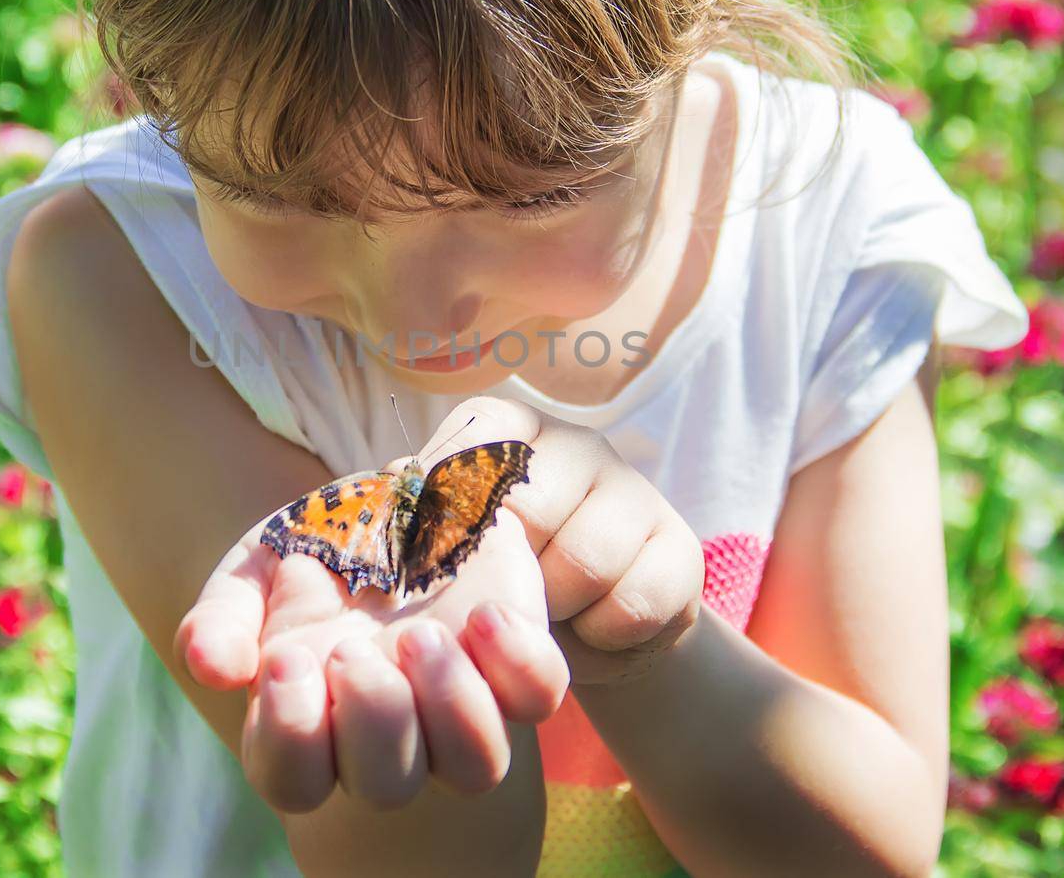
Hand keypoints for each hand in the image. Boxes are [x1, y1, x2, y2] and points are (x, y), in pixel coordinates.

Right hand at [174, 474, 568, 814]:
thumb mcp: (256, 568)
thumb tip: (214, 666)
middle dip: (373, 718)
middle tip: (358, 646)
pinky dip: (516, 662)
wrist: (402, 501)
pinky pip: (537, 698)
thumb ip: (221, 617)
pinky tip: (484, 614)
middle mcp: (388, 730)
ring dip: (448, 706)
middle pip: (386, 785)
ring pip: (475, 767)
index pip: (292, 780)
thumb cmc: (320, 548)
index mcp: (310, 716)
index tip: (290, 658)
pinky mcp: (516, 665)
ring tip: (422, 635)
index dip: (292, 736)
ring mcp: (459, 704)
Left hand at [424, 396, 704, 686]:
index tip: (450, 556)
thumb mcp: (450, 550)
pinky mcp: (680, 547)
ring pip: (585, 560)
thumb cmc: (500, 583)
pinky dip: (603, 636)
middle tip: (502, 599)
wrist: (586, 636)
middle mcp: (574, 442)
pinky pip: (634, 602)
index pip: (472, 442)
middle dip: (508, 578)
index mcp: (506, 428)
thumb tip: (384, 491)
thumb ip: (414, 517)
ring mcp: (634, 488)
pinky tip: (592, 629)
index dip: (456, 512)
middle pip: (529, 509)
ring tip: (549, 613)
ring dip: (557, 611)